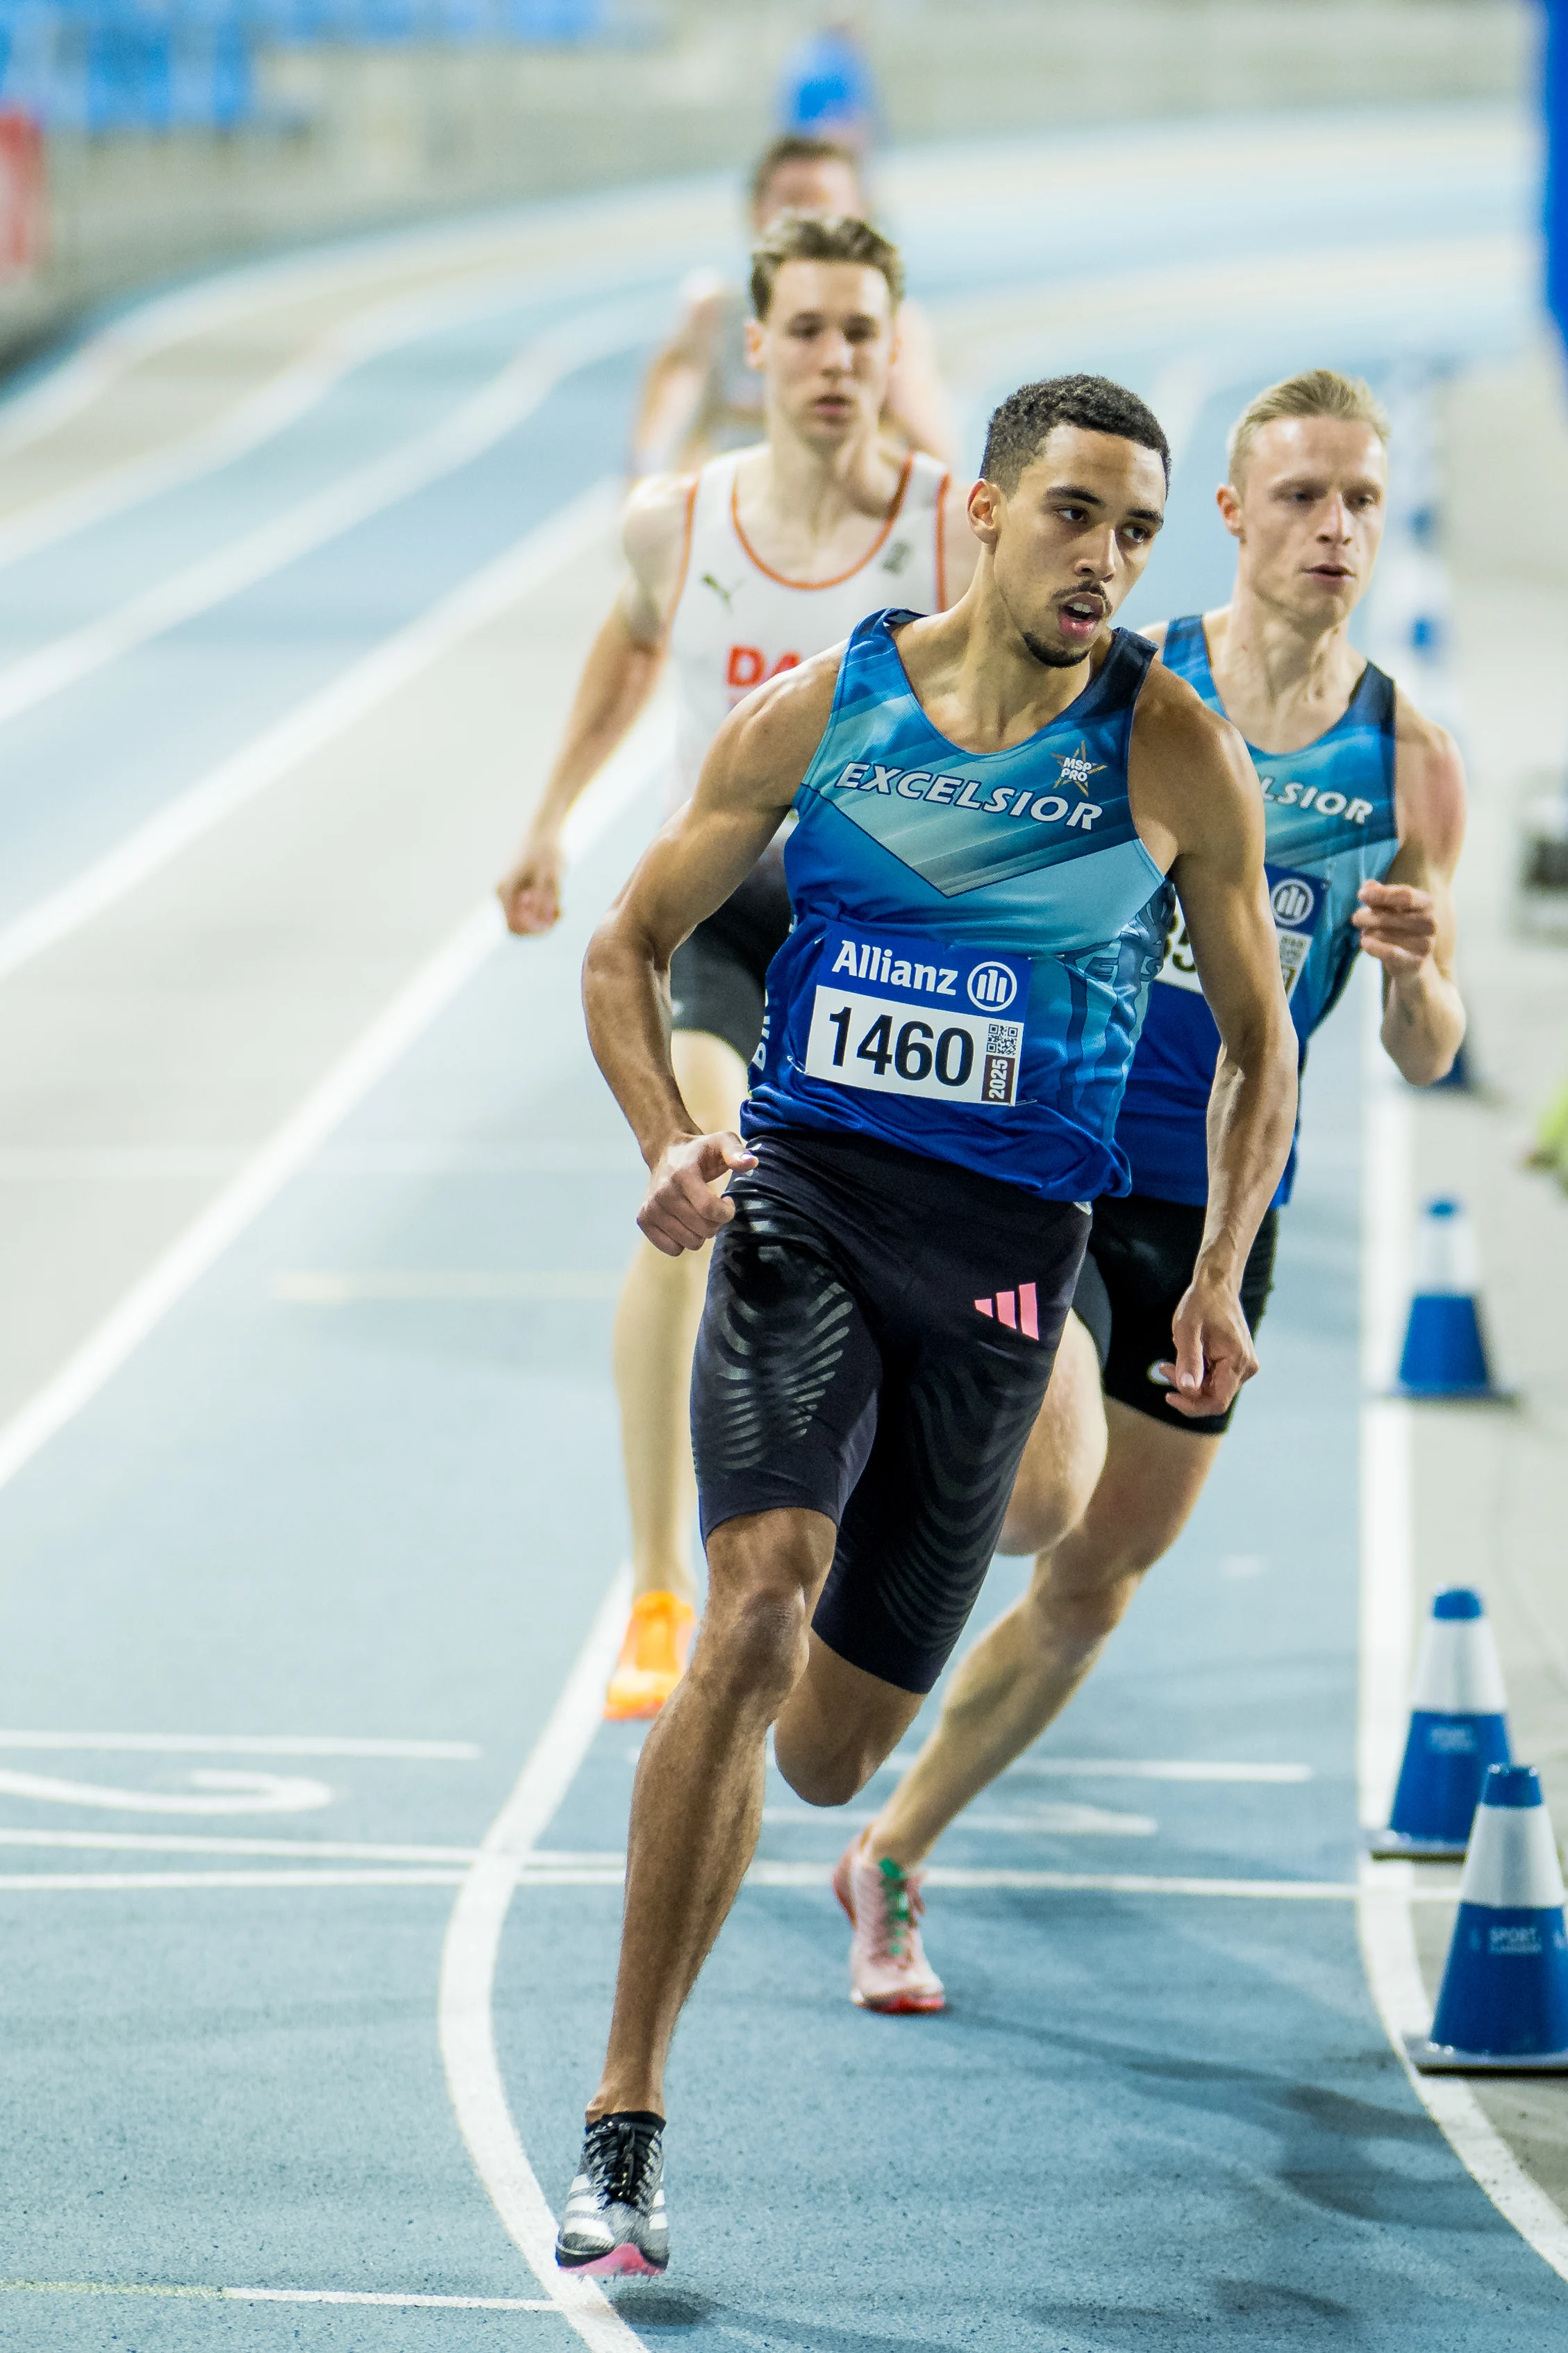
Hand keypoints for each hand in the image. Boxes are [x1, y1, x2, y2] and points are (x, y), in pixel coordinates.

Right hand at [497, 838, 562, 935]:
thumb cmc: (548, 850)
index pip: (513, 927)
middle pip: (518, 926)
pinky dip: (541, 911)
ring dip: (543, 919)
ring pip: (523, 919)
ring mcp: (509, 892)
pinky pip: (526, 911)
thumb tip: (541, 921)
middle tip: (561, 913)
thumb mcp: (551, 876)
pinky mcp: (517, 889)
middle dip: (540, 925)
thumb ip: (545, 899)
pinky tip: (557, 903)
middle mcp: (503, 893)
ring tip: (561, 908)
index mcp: (505, 891)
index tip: (554, 920)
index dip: (534, 931)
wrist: (545, 828)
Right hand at [639, 1132, 757, 1255]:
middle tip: (714, 1208)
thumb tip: (751, 1163)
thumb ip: (737, 1151)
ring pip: (689, 1243)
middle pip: (703, 1230)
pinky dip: (683, 1241)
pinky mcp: (643, 1219)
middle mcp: (662, 1193)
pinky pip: (672, 1249)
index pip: (709, 1209)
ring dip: (700, 1233)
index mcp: (682, 1174)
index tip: (728, 1202)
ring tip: (699, 1214)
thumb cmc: (701, 1150)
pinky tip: (685, 1223)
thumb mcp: (723, 1141)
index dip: (727, 1212)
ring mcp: (650, 1208)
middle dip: (716, 1223)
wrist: (667, 1152)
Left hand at [1156, 1267, 1258, 1418]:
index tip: (1168, 1396)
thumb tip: (1187, 1389)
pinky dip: (1197, 1375)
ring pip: (1213, 1390)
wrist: (1216, 1287)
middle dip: (1187, 1390)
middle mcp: (1247, 1367)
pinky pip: (1216, 1380)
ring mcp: (1244, 1366)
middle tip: (1163, 1368)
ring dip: (1190, 1383)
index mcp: (1238, 1361)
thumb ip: (1188, 1360)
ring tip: (1169, 1363)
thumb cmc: (1200, 1305)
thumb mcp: (1187, 1330)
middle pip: (1214, 1397)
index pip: (1217, 1402)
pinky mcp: (1238, 1363)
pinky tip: (1184, 1359)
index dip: (1192, 1406)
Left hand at [1352, 879, 1437, 978]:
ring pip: (1386, 934)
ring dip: (1369, 932)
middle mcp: (1431, 922)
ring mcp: (1426, 943)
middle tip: (1355, 918)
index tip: (1361, 895)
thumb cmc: (1401, 931)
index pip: (1405, 894)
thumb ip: (1381, 896)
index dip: (1381, 894)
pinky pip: (1391, 953)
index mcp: (1427, 904)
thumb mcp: (1393, 910)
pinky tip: (1364, 943)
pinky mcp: (1417, 962)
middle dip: (1368, 916)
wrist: (1414, 965)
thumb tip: (1368, 885)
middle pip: (1392, 915)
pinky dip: (1373, 947)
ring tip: (1365, 933)